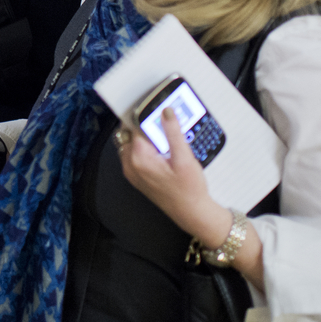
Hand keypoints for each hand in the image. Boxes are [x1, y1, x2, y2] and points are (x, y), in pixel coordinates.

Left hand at [118, 107, 228, 243]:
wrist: (191, 213)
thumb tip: (166, 112)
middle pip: (129, 132)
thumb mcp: (184, 158)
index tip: (156, 108)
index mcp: (139, 158)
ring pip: (130, 142)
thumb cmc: (189, 189)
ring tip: (163, 136)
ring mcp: (131, 171)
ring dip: (143, 135)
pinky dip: (143, 146)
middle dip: (143, 124)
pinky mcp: (136, 175)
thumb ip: (173, 133)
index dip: (146, 115)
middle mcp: (130, 164)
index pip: (135, 125)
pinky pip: (132, 153)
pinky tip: (161, 149)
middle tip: (161, 121)